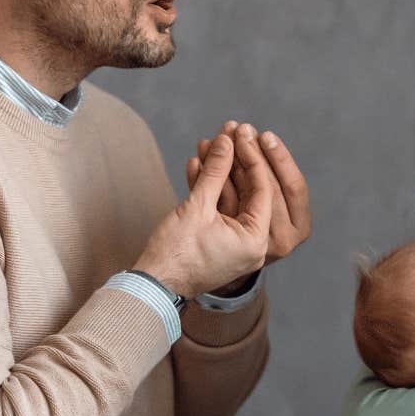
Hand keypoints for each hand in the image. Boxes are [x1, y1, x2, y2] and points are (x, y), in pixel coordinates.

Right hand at [133, 132, 272, 295]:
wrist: (153, 285)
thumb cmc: (175, 253)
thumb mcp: (197, 206)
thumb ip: (215, 171)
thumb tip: (227, 140)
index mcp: (256, 240)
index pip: (262, 188)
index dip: (250, 156)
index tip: (240, 133)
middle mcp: (254, 245)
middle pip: (251, 191)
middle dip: (237, 160)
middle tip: (230, 131)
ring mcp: (238, 245)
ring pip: (234, 198)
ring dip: (221, 170)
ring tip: (210, 142)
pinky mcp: (221, 242)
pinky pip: (222, 209)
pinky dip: (212, 189)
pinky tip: (200, 163)